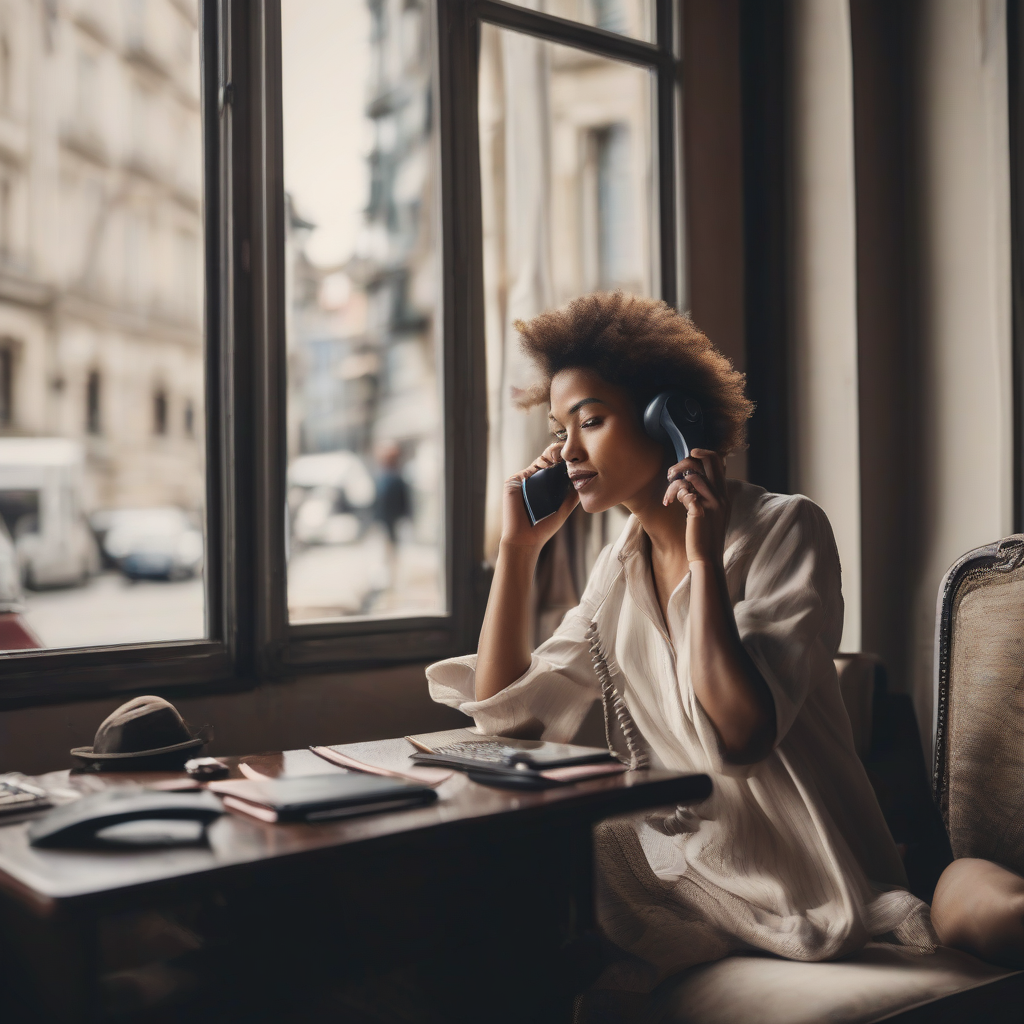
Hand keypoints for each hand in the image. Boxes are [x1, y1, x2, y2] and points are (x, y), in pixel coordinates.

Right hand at [501, 442, 578, 549]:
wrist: (526, 538)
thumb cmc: (545, 526)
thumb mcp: (565, 507)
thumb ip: (574, 493)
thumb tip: (586, 477)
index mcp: (549, 485)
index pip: (559, 466)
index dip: (567, 459)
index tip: (577, 458)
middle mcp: (537, 479)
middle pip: (550, 459)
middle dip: (560, 452)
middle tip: (569, 454)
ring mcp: (526, 479)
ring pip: (541, 460)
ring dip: (551, 454)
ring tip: (560, 457)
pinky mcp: (515, 480)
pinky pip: (529, 468)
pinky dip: (540, 464)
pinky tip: (549, 465)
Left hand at [663, 448, 729, 565]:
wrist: (707, 559)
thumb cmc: (704, 537)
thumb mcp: (711, 513)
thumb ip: (705, 496)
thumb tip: (690, 481)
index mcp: (723, 494)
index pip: (717, 461)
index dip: (702, 454)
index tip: (687, 458)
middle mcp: (721, 496)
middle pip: (708, 461)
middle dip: (685, 461)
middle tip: (672, 473)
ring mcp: (712, 504)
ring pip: (692, 476)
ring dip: (674, 482)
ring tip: (668, 495)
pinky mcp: (700, 512)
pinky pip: (685, 492)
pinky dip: (674, 493)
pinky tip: (668, 502)